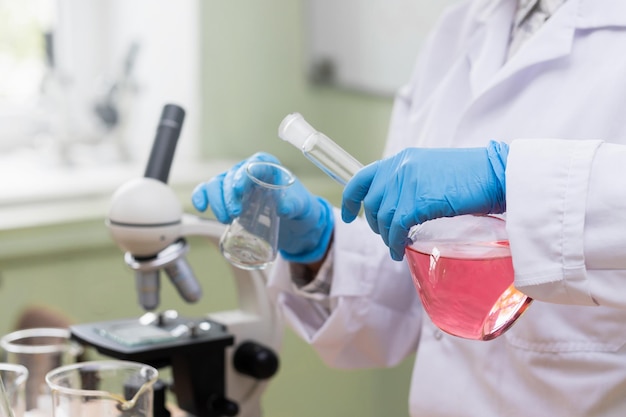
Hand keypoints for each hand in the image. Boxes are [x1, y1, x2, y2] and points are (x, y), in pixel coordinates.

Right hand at [192, 152, 333, 263]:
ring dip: (216, 201)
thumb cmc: (299, 208)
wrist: (294, 222)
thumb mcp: (303, 207)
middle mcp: (248, 172)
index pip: (254, 163)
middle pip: (231, 176)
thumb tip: (283, 206)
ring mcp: (235, 184)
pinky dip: (201, 197)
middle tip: (235, 214)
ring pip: (216, 184)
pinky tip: (201, 207)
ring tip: (226, 219)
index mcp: (269, 167)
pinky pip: (207, 192)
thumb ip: (294, 204)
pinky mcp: (226, 197)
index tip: (239, 189)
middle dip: (228, 195)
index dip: (243, 174)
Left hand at [341, 141, 507, 260]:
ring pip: (383, 218)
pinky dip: (396, 242)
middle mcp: (399, 168)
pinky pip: (397, 228)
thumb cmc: (471, 176)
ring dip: (387, 237)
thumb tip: (395, 207)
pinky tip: (401, 250)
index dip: (350, 199)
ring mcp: (407, 183)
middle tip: (387, 236)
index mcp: (401, 159)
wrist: (496, 174)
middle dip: (374, 224)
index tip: (348, 215)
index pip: (362, 177)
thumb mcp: (431, 171)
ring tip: (396, 246)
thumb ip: (409, 183)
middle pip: (371, 203)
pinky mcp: (419, 200)